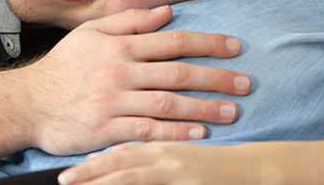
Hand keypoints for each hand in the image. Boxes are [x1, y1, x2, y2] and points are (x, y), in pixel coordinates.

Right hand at [22, 6, 250, 155]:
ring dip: (203, 108)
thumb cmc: (62, 67)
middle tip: (245, 84)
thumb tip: (167, 12)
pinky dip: (175, 133)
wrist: (27, 103)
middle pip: (177, 74)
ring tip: (231, 112)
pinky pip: (147, 131)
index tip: (235, 48)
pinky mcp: (105, 130)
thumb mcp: (91, 33)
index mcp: (120, 45)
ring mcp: (113, 102)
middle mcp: (120, 72)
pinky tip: (199, 135)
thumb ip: (130, 21)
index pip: (173, 41)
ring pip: (167, 104)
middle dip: (216, 78)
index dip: (207, 43)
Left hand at [57, 141, 263, 184]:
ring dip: (102, 181)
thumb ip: (162, 156)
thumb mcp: (189, 158)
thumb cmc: (224, 167)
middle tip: (64, 179)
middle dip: (90, 171)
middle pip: (119, 159)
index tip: (71, 168)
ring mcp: (175, 168)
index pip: (123, 146)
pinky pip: (148, 184)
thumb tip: (135, 162)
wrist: (260, 172)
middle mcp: (166, 152)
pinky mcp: (186, 180)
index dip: (98, 156)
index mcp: (165, 143)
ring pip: (129, 174)